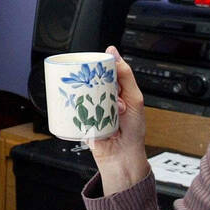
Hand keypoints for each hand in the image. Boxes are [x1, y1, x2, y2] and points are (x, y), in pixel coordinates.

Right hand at [86, 46, 150, 194]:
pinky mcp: (81, 118)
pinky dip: (78, 108)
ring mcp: (91, 107)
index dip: (101, 64)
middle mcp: (103, 96)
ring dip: (91, 97)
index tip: (99, 61)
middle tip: (102, 87)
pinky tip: (88, 113)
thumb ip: (126, 76)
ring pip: (82, 93)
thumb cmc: (133, 130)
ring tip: (106, 108)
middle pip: (91, 79)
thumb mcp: (135, 98)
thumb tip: (114, 54)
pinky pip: (74, 108)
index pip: (105, 69)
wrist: (122, 155)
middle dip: (94, 80)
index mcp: (116, 89)